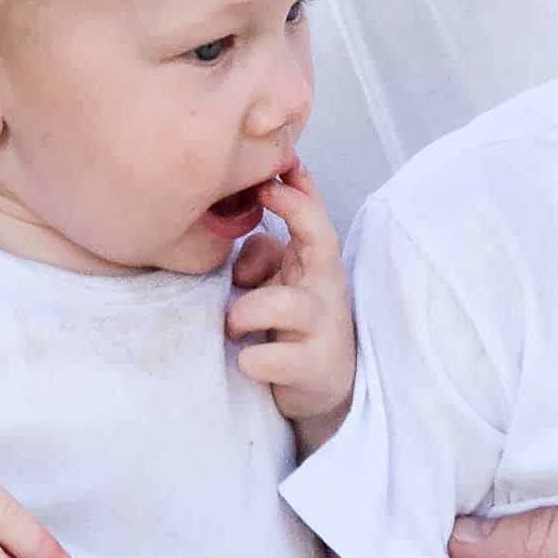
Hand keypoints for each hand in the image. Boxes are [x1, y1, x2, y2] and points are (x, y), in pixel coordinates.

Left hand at [225, 163, 354, 432]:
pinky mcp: (313, 369)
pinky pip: (269, 359)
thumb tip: (242, 247)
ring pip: (286, 305)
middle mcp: (325, 290)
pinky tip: (244, 361)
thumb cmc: (291, 325)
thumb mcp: (280, 281)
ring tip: (232, 324)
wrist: (319, 388)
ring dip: (245, 310)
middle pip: (324, 240)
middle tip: (264, 196)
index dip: (297, 190)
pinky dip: (249, 358)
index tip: (273, 169)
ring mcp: (323, 330)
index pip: (315, 217)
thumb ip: (263, 254)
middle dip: (297, 211)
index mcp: (315, 265)